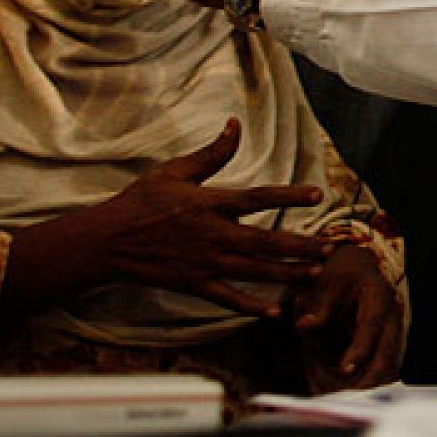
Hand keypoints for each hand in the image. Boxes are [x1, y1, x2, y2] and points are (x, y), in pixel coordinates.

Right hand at [88, 120, 331, 315]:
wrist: (108, 240)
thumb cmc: (141, 201)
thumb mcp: (175, 171)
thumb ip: (212, 153)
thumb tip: (234, 124)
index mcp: (210, 204)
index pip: (258, 198)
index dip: (289, 195)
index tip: (318, 193)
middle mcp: (212, 235)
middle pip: (265, 242)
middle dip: (300, 246)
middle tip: (329, 247)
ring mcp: (204, 263)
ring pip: (254, 272)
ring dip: (287, 274)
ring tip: (315, 274)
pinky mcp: (194, 285)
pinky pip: (227, 299)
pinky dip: (251, 306)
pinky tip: (274, 312)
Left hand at [288, 243, 404, 390]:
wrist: (359, 265)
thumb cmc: (341, 273)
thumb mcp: (326, 283)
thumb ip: (317, 307)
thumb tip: (303, 326)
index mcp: (378, 295)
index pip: (370, 327)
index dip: (359, 350)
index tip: (345, 370)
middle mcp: (393, 313)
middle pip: (388, 351)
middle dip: (372, 377)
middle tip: (352, 399)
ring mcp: (395, 328)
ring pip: (391, 361)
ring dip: (375, 383)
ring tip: (355, 403)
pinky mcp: (390, 340)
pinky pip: (387, 364)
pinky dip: (375, 380)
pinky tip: (360, 395)